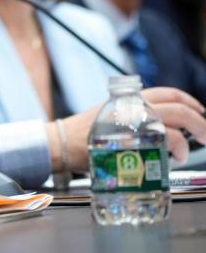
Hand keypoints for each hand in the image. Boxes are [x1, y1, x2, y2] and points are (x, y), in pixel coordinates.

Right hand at [53, 87, 205, 171]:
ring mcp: (135, 124)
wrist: (61, 142)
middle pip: (179, 109)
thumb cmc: (82, 133)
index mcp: (131, 99)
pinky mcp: (133, 140)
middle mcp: (135, 108)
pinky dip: (174, 150)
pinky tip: (171, 159)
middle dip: (200, 123)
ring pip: (176, 125)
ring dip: (187, 141)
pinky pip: (163, 141)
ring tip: (183, 153)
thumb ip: (132, 116)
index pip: (169, 93)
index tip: (200, 111)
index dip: (190, 102)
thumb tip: (159, 128)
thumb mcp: (109, 115)